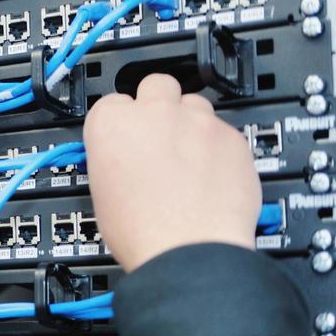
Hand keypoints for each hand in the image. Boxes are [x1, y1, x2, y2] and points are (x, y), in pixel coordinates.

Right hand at [84, 73, 259, 271]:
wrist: (188, 252)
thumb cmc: (142, 231)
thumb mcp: (102, 191)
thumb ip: (113, 157)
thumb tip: (123, 155)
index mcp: (112, 124)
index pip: (112, 101)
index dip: (121, 119)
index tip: (126, 134)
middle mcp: (155, 113)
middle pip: (157, 84)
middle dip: (159, 104)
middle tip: (159, 133)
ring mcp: (198, 122)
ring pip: (195, 103)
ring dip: (191, 122)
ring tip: (189, 156)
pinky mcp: (233, 137)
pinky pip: (225, 130)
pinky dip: (218, 146)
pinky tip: (211, 174)